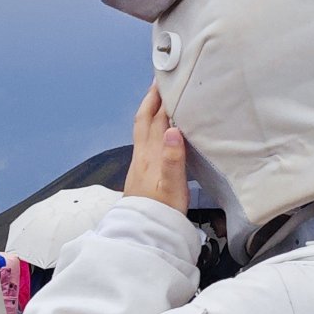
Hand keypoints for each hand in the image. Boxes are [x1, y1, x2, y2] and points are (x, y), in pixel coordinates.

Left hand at [125, 86, 187, 212]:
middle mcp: (142, 155)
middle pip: (143, 120)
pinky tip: (158, 132)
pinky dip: (151, 128)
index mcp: (151, 155)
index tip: (167, 80)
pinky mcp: (141, 172)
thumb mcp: (173, 186)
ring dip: (149, 112)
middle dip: (151, 99)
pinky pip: (144, 141)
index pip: (156, 120)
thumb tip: (173, 130)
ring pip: (142, 130)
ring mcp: (139, 163)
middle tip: (159, 82)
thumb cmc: (162, 211)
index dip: (161, 99)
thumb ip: (173, 159)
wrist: (144, 233)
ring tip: (158, 100)